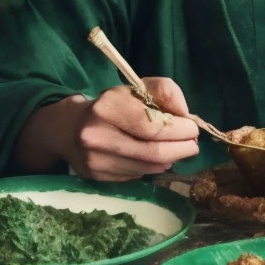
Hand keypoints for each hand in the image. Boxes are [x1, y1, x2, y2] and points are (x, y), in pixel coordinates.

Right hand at [17, 76, 199, 179]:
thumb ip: (165, 92)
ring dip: (170, 160)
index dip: (179, 130)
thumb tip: (185, 114)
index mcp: (107, 106)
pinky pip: (136, 175)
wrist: (70, 128)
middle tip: (193, 145)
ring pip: (147, 167)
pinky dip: (152, 168)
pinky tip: (156, 159)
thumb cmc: (113, 105)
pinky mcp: (96, 177)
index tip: (193, 129)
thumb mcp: (137, 88)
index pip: (152, 125)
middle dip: (181, 149)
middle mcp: (96, 135)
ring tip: (179, 151)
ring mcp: (95, 160)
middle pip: (152, 151)